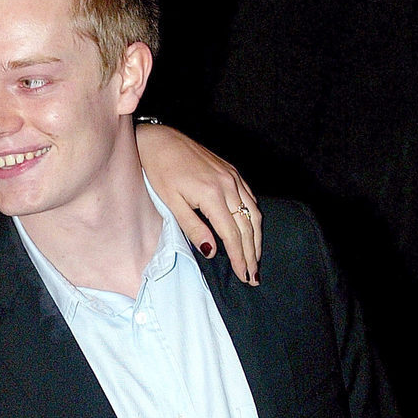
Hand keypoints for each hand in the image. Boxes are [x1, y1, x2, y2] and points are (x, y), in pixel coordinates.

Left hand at [135, 123, 260, 282]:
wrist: (160, 141)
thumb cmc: (161, 171)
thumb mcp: (172, 204)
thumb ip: (193, 228)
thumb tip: (211, 251)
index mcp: (212, 195)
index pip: (232, 234)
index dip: (240, 257)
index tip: (244, 275)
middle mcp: (228, 184)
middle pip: (248, 226)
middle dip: (252, 253)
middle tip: (254, 276)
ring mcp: (233, 176)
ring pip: (254, 212)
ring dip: (257, 238)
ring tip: (256, 259)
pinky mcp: (232, 171)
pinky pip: (250, 198)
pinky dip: (254, 217)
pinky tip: (253, 231)